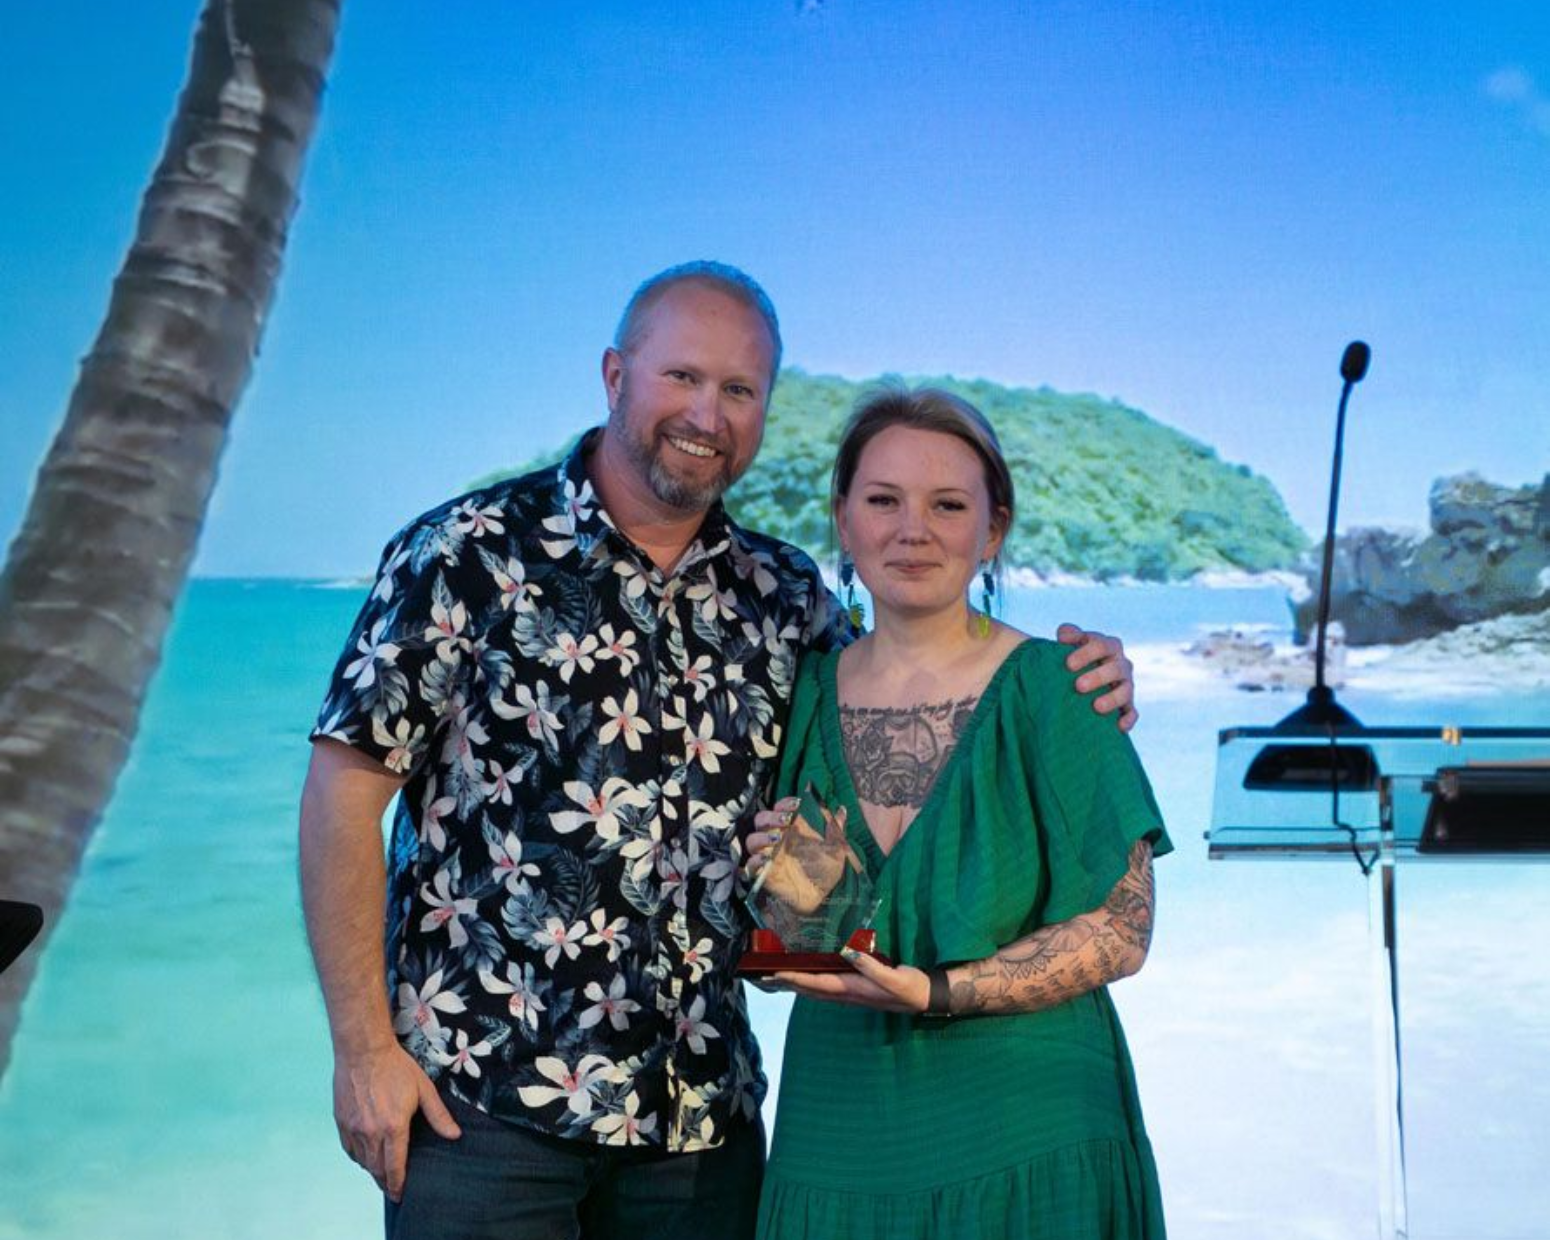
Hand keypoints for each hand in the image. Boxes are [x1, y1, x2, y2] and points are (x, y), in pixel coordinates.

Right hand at [333, 1043, 460, 1201]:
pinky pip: (349, 1149)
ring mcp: (353, 1128)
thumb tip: (454, 1135)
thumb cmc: (395, 1067)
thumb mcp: (423, 1089)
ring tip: (381, 1173)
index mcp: (393, 1127)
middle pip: (377, 1168)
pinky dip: (358, 1157)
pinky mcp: (341, 1122)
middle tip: (392, 1188)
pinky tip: (365, 1155)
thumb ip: (438, 1115)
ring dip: (372, 1170)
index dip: (398, 1184)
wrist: (363, 1050)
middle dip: (385, 1182)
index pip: (395, 1167)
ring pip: (362, 1161)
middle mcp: (371, 1133)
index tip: (400, 1194)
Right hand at [746, 797, 853, 914]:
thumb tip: (842, 809)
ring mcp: (769, 857)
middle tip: (785, 820)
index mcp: (792, 831)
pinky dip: (754, 861)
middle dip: (770, 817)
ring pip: (752, 840)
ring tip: (776, 839)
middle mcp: (778, 840)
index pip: (780, 809)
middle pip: (761, 820)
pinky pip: (750, 866)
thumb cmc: (826, 872)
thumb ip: (836, 829)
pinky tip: (765, 860)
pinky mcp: (764, 875)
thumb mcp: (836, 850)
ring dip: (761, 837)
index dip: (784, 804)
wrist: (821, 899)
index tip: (796, 804)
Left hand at [771, 949, 930, 1012]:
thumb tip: (848, 952)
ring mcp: (850, 994)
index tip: (775, 975)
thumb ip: (871, 966)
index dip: (795, 979)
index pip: (817, 984)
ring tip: (776, 980)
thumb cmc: (908, 987)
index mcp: (852, 989)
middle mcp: (847, 994)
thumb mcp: (892, 977)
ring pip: (815, 991)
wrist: (923, 998)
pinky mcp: (854, 990)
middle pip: (810, 990)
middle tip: (763, 979)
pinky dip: (809, 984)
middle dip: (787, 984)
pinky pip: (825, 988)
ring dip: (795, 986)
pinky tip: (805, 979)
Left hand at [1056, 623, 1136, 731]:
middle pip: (1115, 668)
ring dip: (1112, 699)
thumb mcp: (1067, 645)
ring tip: (1096, 707)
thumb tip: (1063, 635)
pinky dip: (1128, 719)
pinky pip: (1132, 713)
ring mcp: (1126, 686)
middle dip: (1098, 677)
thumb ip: (1066, 635)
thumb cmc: (1071, 661)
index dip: (1086, 654)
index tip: (1068, 665)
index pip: (1101, 645)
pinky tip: (1119, 727)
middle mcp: (1120, 664)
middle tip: (1078, 686)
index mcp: (1107, 646)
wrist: (1079, 682)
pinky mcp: (1127, 707)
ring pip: (1126, 691)